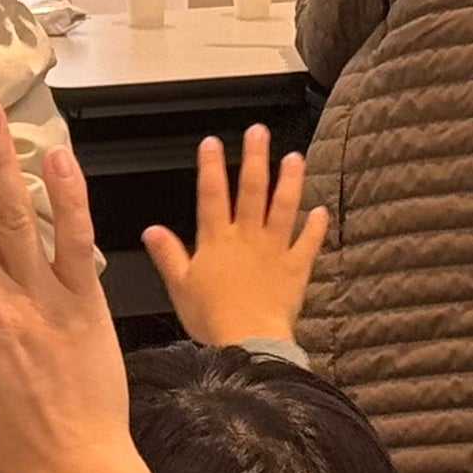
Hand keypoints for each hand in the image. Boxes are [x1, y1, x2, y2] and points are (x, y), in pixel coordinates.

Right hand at [145, 128, 328, 346]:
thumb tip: (151, 230)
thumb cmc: (212, 318)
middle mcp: (247, 237)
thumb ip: (168, 255)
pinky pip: (308, 242)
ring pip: (283, 207)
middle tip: (259, 132)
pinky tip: (320, 210)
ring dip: (289, 180)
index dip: (211, 166)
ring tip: (294, 157)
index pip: (212, 194)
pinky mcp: (295, 267)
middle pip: (252, 190)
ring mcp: (274, 249)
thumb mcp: (180, 286)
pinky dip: (315, 226)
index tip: (213, 142)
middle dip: (255, 158)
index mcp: (216, 241)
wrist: (248, 341)